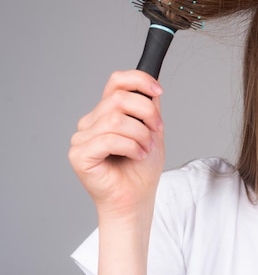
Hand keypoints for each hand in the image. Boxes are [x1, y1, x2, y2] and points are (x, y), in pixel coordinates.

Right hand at [68, 70, 165, 217]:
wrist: (136, 199)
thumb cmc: (141, 169)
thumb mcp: (152, 130)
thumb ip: (149, 108)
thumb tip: (151, 86)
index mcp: (106, 113)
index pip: (116, 82)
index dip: (138, 80)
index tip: (157, 90)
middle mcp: (90, 122)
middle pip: (119, 99)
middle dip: (146, 113)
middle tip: (156, 131)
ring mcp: (82, 138)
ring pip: (116, 120)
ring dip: (140, 135)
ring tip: (146, 149)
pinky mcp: (79, 155)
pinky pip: (109, 139)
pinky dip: (130, 147)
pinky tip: (136, 155)